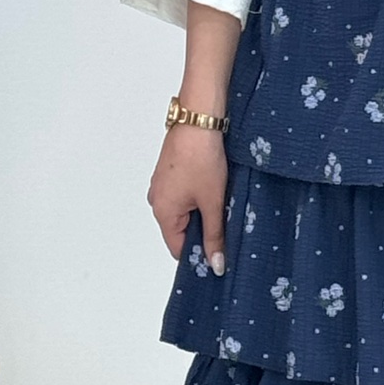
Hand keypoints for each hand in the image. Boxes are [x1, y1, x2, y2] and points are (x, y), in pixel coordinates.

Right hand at [148, 125, 228, 269]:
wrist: (198, 120)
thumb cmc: (201, 158)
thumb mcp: (213, 202)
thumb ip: (214, 235)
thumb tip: (216, 264)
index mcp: (162, 212)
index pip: (178, 249)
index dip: (199, 254)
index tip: (220, 255)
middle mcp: (157, 201)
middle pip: (180, 231)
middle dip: (203, 233)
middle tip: (226, 229)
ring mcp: (162, 186)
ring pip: (183, 213)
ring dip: (202, 214)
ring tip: (221, 206)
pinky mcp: (169, 174)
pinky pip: (182, 197)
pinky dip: (198, 199)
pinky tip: (214, 191)